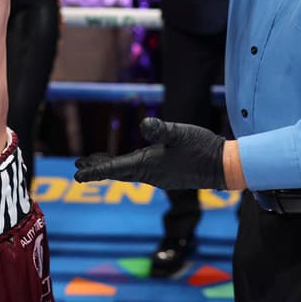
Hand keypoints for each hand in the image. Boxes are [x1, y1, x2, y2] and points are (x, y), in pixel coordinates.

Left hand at [74, 117, 225, 189]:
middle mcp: (150, 174)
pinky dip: (126, 168)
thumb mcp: (180, 133)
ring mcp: (158, 177)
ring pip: (128, 173)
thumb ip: (162, 129)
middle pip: (117, 172)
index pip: (115, 168)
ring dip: (111, 168)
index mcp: (148, 164)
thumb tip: (144, 124)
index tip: (77, 175)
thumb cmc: (202, 148)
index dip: (95, 170)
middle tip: (78, 166)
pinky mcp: (166, 176)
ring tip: (95, 162)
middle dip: (97, 168)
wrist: (223, 167)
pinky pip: (139, 173)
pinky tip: (127, 163)